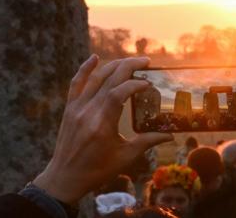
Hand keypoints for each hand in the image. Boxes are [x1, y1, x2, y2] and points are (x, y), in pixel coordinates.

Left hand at [33, 55, 172, 203]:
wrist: (65, 177)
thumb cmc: (97, 170)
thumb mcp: (125, 157)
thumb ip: (147, 142)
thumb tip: (170, 136)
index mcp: (102, 124)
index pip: (119, 93)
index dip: (135, 85)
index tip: (148, 84)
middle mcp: (88, 112)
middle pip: (109, 79)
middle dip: (129, 66)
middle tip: (146, 61)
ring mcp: (77, 108)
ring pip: (95, 78)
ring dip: (114, 65)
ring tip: (130, 61)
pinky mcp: (70, 108)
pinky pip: (76, 83)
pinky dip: (85, 69)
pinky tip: (94, 57)